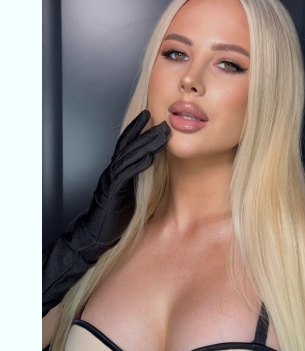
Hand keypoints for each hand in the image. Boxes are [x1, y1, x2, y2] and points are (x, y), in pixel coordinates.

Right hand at [42, 110, 169, 315]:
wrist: (95, 234)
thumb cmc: (113, 214)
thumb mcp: (128, 192)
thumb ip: (135, 177)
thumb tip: (151, 166)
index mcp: (118, 170)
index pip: (127, 145)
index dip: (138, 129)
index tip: (152, 117)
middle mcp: (113, 171)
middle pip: (130, 146)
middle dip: (147, 132)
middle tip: (163, 121)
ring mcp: (112, 180)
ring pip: (130, 156)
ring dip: (147, 144)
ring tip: (162, 134)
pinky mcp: (113, 193)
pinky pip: (126, 175)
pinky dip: (138, 165)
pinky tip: (149, 157)